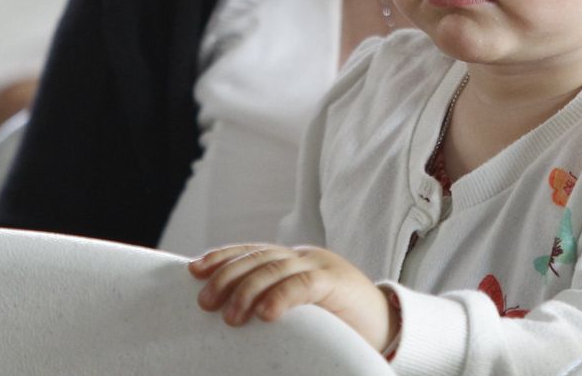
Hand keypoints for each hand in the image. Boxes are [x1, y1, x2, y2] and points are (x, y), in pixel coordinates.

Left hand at [189, 244, 395, 351]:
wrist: (388, 329)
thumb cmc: (338, 325)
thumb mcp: (299, 312)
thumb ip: (271, 305)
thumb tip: (228, 318)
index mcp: (292, 261)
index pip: (252, 251)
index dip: (222, 257)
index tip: (193, 270)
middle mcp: (304, 257)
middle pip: (258, 257)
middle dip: (227, 276)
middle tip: (205, 302)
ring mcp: (321, 266)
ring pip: (276, 268)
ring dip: (247, 290)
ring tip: (229, 316)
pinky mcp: (338, 282)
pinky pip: (304, 285)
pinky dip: (282, 297)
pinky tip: (265, 314)